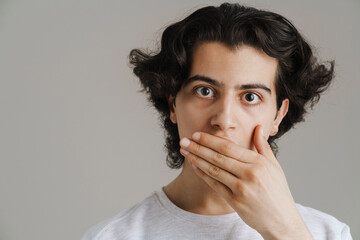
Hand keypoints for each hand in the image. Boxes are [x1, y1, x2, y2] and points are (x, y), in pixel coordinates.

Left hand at [179, 125, 311, 239]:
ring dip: (196, 159)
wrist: (281, 221)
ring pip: (214, 170)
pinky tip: (194, 166)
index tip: (197, 134)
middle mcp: (249, 174)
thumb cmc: (277, 191)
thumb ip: (263, 146)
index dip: (210, 140)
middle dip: (198, 147)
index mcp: (258, 163)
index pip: (229, 148)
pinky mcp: (235, 201)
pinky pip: (215, 184)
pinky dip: (203, 174)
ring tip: (185, 151)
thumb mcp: (274, 166)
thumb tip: (258, 128)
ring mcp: (241, 188)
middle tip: (183, 140)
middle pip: (218, 157)